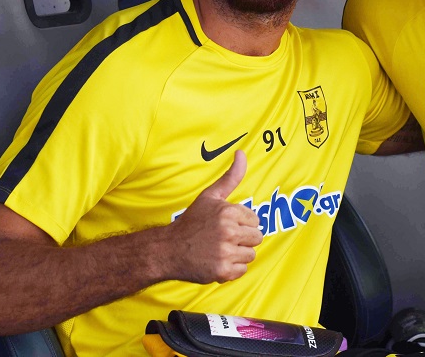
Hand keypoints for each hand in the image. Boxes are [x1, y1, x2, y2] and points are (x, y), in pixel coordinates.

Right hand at [168, 150, 263, 283]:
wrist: (167, 250)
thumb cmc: (191, 222)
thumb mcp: (210, 196)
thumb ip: (230, 177)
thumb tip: (241, 153)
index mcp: (228, 212)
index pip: (255, 220)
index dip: (242, 224)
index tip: (226, 225)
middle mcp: (228, 232)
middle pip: (257, 238)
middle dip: (243, 239)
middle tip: (223, 239)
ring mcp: (225, 253)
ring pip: (251, 255)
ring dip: (238, 255)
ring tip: (220, 250)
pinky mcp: (222, 271)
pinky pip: (242, 271)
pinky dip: (232, 270)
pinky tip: (217, 261)